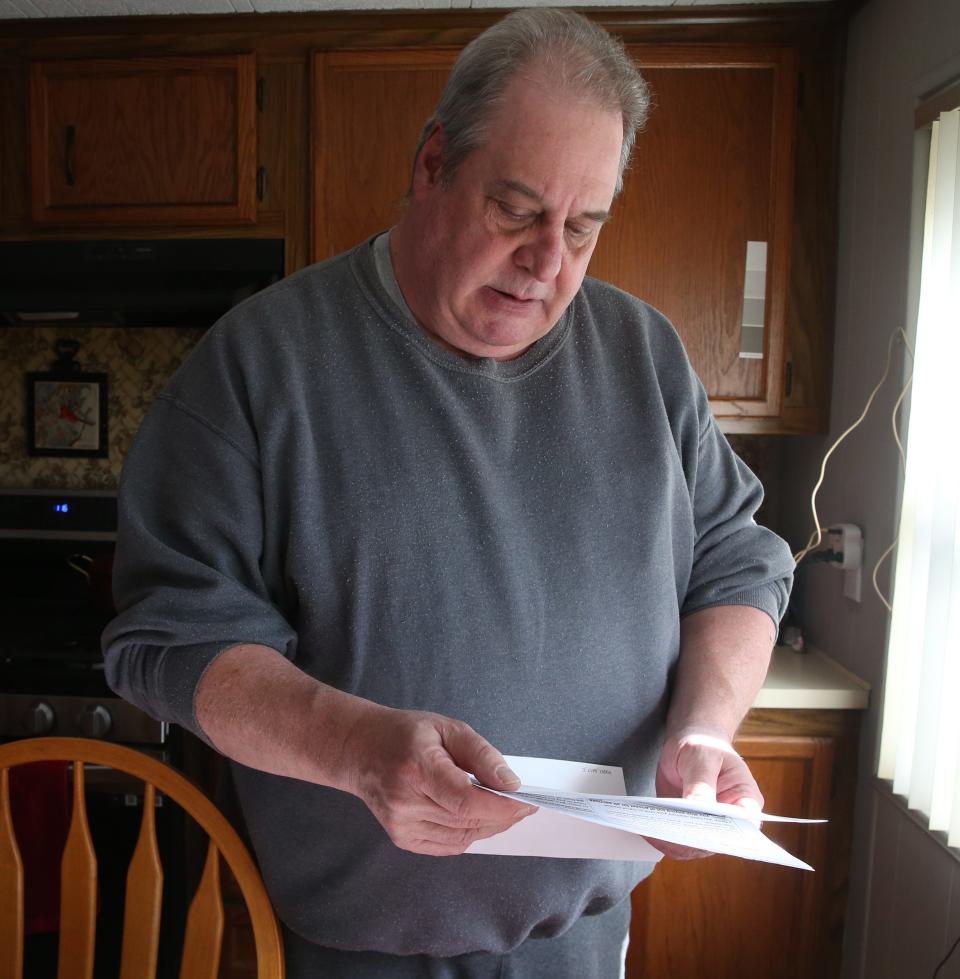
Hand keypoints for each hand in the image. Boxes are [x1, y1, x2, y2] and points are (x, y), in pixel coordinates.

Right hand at [340, 704, 536, 856]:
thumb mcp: (448, 728)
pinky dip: (470, 832)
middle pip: (467, 820)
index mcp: (416, 768)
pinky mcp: (402, 838)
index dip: (501, 807)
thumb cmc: (406, 735)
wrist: (362, 751)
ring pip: (462, 836)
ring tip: (504, 808)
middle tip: (523, 803)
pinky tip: (477, 816)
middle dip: (503, 815)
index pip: (465, 800)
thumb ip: (481, 754)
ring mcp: (401, 825)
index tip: (527, 802)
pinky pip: (449, 845)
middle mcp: (405, 802)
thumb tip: (511, 783)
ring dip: (489, 825)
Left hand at [647, 731, 763, 860]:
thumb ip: (702, 783)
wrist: (691, 742)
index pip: (742, 829)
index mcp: (746, 802)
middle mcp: (730, 821)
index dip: (723, 836)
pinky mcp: (688, 827)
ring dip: (671, 842)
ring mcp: (708, 827)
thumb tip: (699, 808)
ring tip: (649, 830)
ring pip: (692, 847)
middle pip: (714, 842)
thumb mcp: (703, 757)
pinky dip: (661, 838)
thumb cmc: (705, 745)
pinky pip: (676, 841)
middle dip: (690, 841)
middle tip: (665, 832)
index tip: (698, 833)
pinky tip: (646, 829)